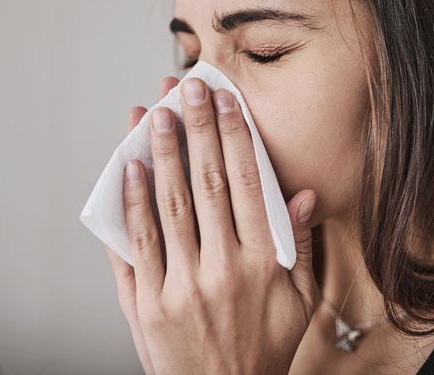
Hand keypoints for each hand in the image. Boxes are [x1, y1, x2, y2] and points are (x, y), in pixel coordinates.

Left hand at [106, 76, 319, 374]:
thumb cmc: (265, 347)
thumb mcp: (301, 300)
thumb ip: (300, 245)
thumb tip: (304, 194)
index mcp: (263, 263)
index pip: (248, 184)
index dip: (235, 136)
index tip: (225, 101)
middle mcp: (222, 269)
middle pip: (206, 184)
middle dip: (196, 129)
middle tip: (186, 87)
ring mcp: (180, 287)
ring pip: (168, 206)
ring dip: (161, 154)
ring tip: (154, 113)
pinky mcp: (146, 306)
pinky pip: (136, 247)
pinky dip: (131, 204)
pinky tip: (129, 169)